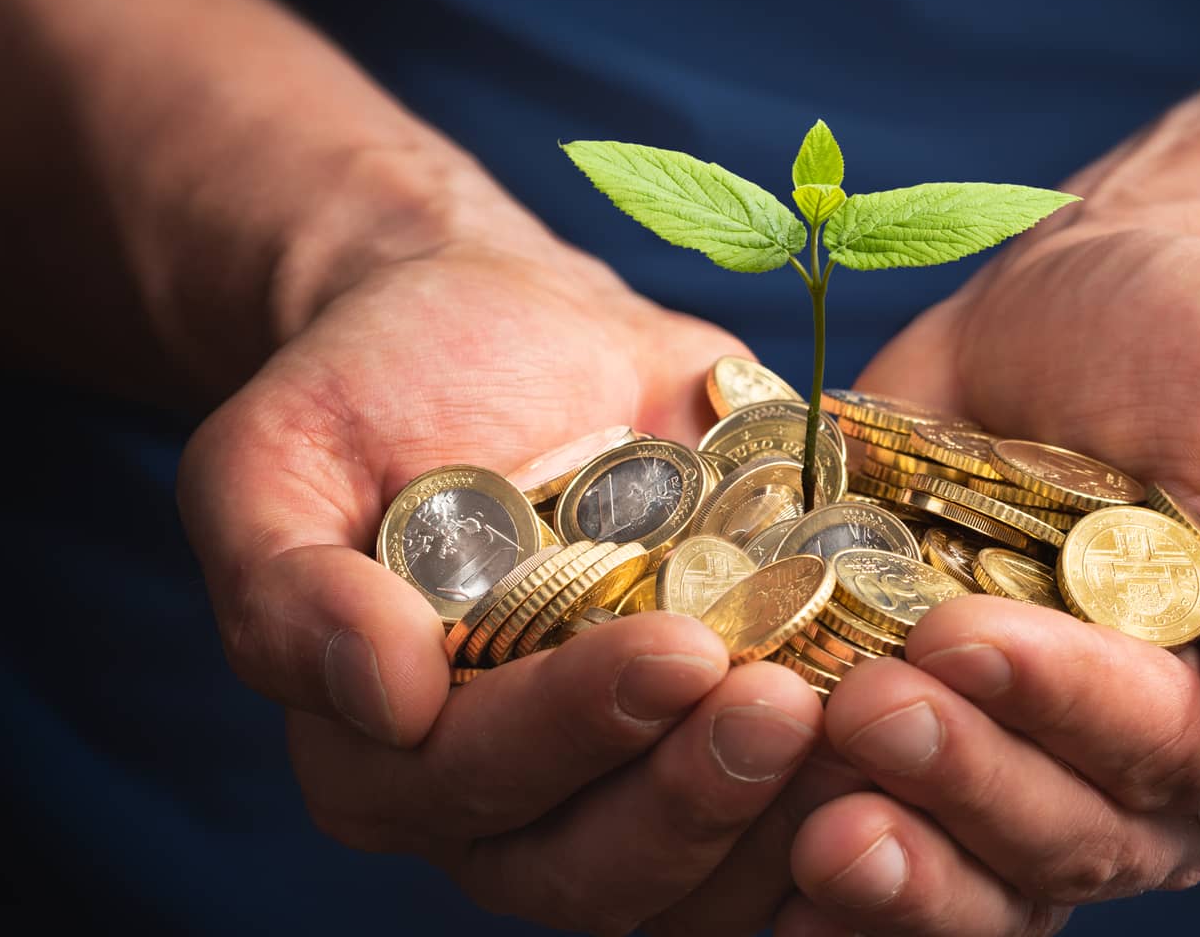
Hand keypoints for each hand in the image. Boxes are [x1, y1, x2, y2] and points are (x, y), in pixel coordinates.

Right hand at [177, 170, 838, 934]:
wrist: (500, 328)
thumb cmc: (373, 389)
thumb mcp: (276, 458)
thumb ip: (284, 585)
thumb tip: (377, 695)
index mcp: (386, 753)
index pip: (472, 790)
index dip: (573, 734)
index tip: (676, 649)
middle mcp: (510, 796)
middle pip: (597, 867)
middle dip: (694, 798)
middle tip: (786, 707)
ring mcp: (626, 773)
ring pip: (703, 871)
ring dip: (789, 818)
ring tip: (876, 730)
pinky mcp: (717, 733)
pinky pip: (787, 808)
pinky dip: (854, 786)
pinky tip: (923, 722)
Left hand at [776, 220, 1199, 934]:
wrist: (1087, 307)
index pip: (1173, 752)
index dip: (1066, 707)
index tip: (961, 638)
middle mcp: (1155, 779)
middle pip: (1068, 835)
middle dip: (963, 779)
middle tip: (865, 705)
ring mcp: (1033, 772)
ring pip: (982, 879)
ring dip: (898, 865)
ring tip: (806, 813)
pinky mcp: (933, 753)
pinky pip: (900, 854)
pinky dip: (839, 896)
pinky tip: (771, 886)